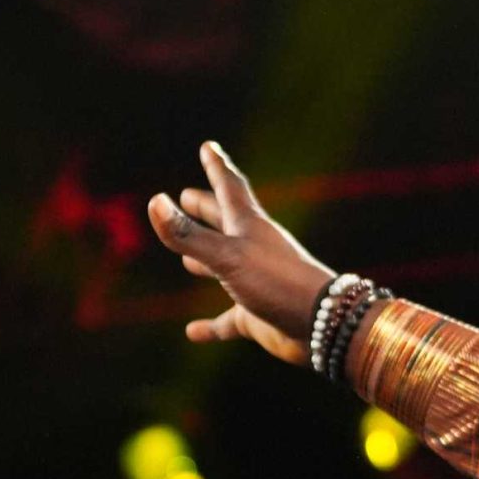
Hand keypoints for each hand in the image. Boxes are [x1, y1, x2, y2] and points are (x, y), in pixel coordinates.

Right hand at [146, 142, 334, 366]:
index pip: (229, 188)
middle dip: (206, 209)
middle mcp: (253, 251)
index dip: (217, 167)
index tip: (209, 147)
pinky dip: (211, 325)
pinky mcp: (257, 317)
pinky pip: (228, 321)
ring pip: (224, 269)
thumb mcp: (227, 256)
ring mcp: (255, 283)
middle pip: (225, 224)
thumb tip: (155, 203)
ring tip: (187, 260)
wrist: (323, 325)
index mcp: (249, 227)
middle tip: (188, 195)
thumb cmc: (278, 282)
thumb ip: (189, 235)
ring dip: (205, 261)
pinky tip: (193, 331)